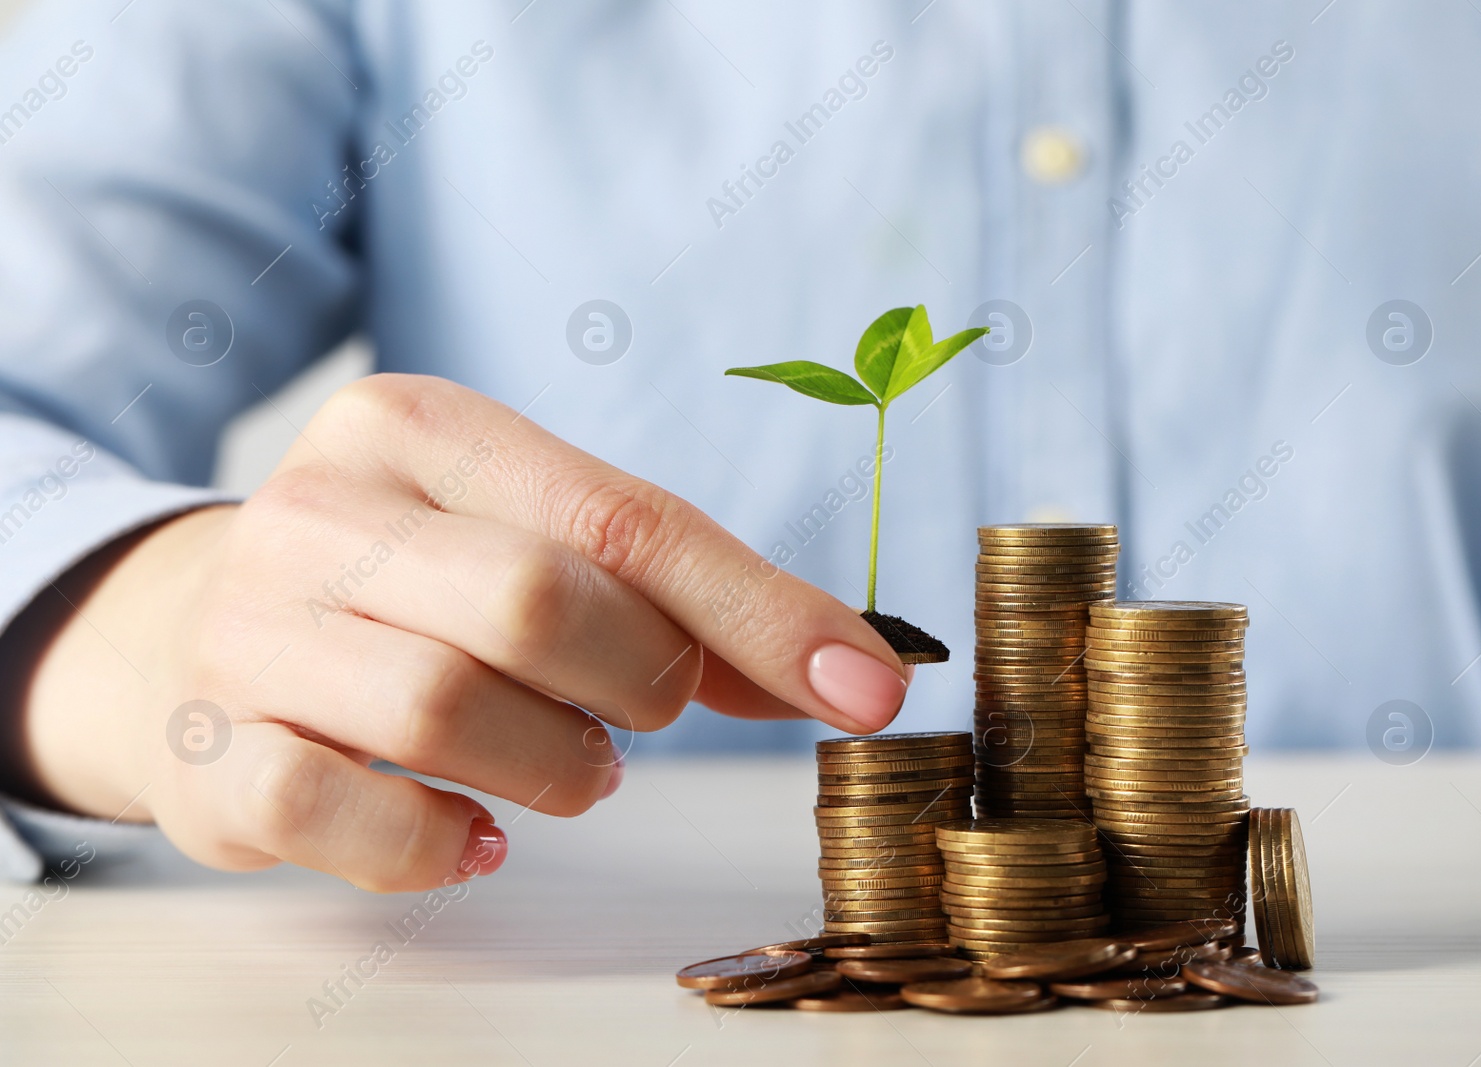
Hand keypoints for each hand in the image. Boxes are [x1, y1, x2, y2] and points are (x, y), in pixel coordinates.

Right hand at [7, 375, 910, 890]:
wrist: (194, 628)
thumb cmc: (413, 586)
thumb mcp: (538, 546)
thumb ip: (683, 605)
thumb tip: (853, 670)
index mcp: (422, 429)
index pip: (622, 517)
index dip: (761, 612)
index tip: (866, 688)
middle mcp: (322, 506)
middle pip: (534, 599)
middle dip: (634, 680)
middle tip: (644, 712)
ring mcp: (249, 627)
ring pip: (442, 704)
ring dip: (555, 764)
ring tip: (573, 769)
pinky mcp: (204, 745)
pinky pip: (332, 810)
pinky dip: (434, 842)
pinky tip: (479, 832)